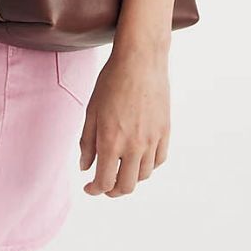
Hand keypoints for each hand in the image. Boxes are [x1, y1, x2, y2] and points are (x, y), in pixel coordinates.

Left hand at [79, 44, 169, 196]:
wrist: (140, 60)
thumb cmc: (111, 81)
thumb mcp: (91, 110)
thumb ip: (87, 142)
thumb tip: (85, 167)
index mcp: (110, 141)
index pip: (104, 182)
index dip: (94, 190)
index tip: (89, 187)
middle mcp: (133, 146)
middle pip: (126, 186)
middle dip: (112, 190)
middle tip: (104, 184)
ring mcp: (152, 140)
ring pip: (143, 175)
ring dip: (130, 178)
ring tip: (120, 168)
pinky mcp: (165, 132)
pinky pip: (158, 160)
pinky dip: (147, 165)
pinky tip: (138, 158)